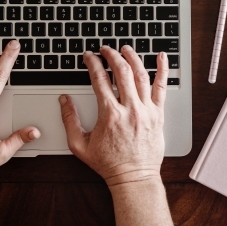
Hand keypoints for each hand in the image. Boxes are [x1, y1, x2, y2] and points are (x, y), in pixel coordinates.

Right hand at [59, 45, 167, 185]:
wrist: (133, 177)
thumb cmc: (108, 163)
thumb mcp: (79, 145)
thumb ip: (69, 120)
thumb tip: (64, 100)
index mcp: (110, 114)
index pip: (100, 79)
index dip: (92, 63)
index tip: (89, 56)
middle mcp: (129, 109)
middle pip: (122, 72)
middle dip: (112, 55)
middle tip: (106, 49)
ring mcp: (146, 110)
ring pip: (141, 75)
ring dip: (132, 58)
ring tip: (126, 48)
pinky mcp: (158, 114)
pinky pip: (162, 87)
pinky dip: (163, 69)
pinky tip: (162, 56)